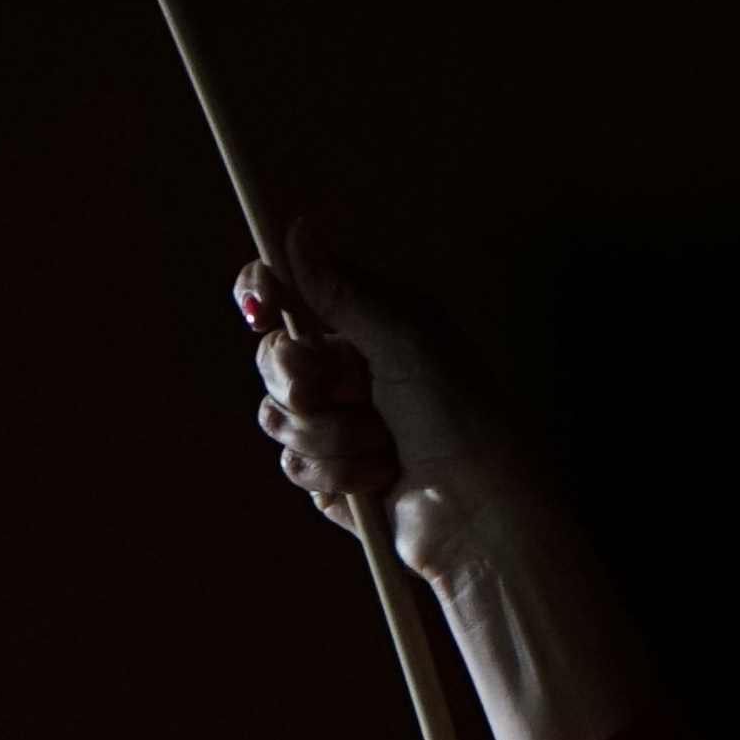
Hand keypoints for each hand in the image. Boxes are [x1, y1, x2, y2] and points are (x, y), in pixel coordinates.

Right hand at [239, 251, 542, 589]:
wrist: (479, 510)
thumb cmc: (461, 417)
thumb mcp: (403, 339)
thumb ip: (341, 290)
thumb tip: (298, 229)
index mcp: (369, 324)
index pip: (294, 293)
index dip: (265, 295)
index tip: (260, 309)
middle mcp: (351, 369)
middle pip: (273, 360)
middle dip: (302, 383)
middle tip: (346, 393)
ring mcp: (338, 424)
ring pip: (278, 418)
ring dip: (330, 435)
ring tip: (382, 445)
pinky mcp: (332, 477)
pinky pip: (294, 466)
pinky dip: (336, 474)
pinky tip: (380, 477)